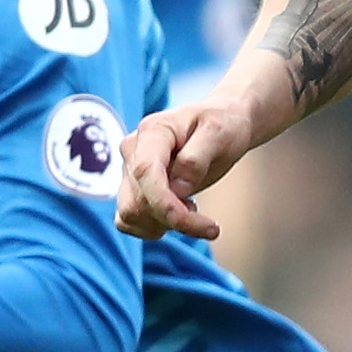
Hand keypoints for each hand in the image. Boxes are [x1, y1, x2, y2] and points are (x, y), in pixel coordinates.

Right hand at [117, 95, 258, 243]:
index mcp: (153, 131)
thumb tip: (178, 188)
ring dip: (164, 224)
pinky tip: (179, 215)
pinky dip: (153, 227)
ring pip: (131, 214)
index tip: (197, 222)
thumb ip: (196, 158)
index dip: (165, 204)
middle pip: (138, 201)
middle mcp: (134, 150)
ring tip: (193, 210)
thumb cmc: (222, 124)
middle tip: (210, 223)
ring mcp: (130, 171)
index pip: (145, 172)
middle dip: (175, 219)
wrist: (222, 124)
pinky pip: (129, 221)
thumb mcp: (219, 134)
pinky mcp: (132, 189)